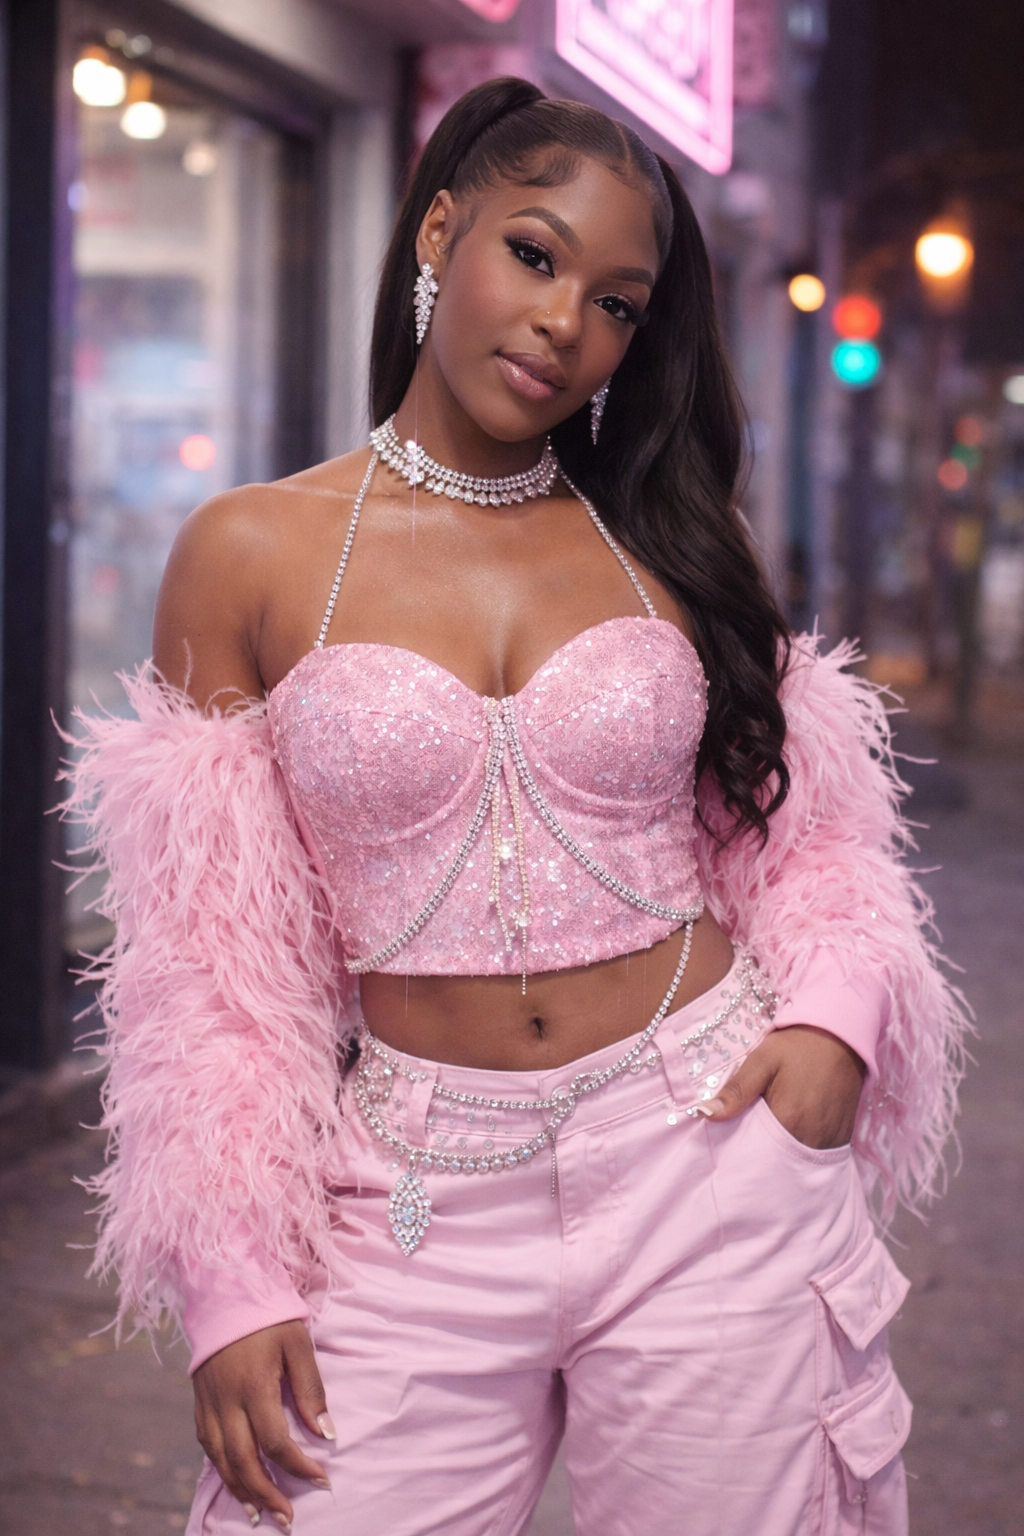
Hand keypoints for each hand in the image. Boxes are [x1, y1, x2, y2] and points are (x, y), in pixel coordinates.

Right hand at [193, 1320, 335, 1530]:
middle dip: (266, 1495)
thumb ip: (310, 1389)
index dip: (299, 1467)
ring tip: (259, 1515)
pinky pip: (206, 1444)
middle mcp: (226, 1401)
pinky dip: (220, 1468)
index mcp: (253, 1386)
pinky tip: (235, 1480)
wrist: (224, 1290)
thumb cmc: (269, 1316)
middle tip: (287, 1520)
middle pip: (243, 1461)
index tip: (323, 1480)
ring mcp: (208, 1403)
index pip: (276, 1442)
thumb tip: (326, 1433)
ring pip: (220, 1459)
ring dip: (240, 1490)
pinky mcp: (198, 1401)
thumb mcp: (298, 1344)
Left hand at [697, 1025, 865, 1148]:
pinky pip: (817, 1157)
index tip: (730, 1147)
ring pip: (797, 1162)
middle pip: (778, 1162)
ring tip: (768, 1145)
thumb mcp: (762, 1060)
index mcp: (787, 1119)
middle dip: (762, 1158)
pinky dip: (802, 1153)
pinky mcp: (842, 1138)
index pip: (756, 1154)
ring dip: (782, 1157)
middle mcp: (811, 1137)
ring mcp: (829, 1140)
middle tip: (748, 1145)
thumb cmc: (797, 1046)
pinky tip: (790, 1141)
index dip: (741, 1152)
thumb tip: (706, 1114)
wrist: (841, 1036)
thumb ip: (736, 1090)